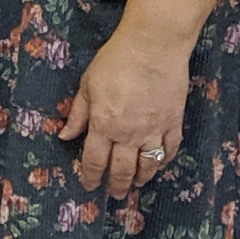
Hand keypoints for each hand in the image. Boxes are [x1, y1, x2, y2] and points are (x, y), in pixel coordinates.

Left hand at [54, 23, 190, 199]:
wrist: (154, 45)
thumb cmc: (116, 61)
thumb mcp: (87, 85)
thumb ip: (78, 114)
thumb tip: (65, 137)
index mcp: (104, 125)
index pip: (95, 161)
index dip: (91, 177)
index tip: (89, 185)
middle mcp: (129, 134)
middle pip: (122, 170)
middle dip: (116, 185)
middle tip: (114, 193)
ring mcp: (154, 130)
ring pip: (148, 165)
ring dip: (141, 178)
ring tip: (136, 184)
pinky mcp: (174, 122)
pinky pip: (170, 150)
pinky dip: (163, 161)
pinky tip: (158, 164)